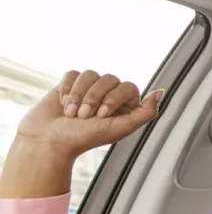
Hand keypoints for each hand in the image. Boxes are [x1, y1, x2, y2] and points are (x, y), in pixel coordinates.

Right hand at [15, 70, 161, 158]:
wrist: (49, 140)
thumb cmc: (84, 137)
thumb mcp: (121, 128)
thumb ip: (146, 112)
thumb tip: (161, 92)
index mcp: (125, 107)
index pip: (129, 87)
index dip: (113, 99)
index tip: (101, 116)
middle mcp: (109, 96)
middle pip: (110, 79)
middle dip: (94, 97)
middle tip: (84, 116)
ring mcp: (89, 89)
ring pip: (91, 74)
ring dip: (79, 95)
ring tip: (72, 114)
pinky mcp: (70, 85)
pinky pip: (74, 73)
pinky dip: (67, 89)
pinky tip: (63, 104)